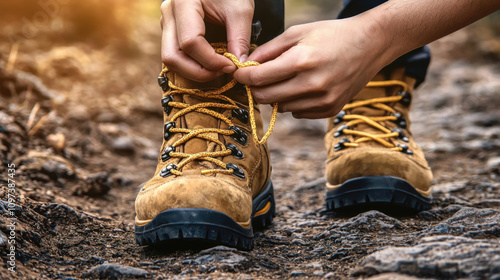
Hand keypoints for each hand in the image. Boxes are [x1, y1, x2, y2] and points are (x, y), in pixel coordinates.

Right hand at [160, 0, 253, 81]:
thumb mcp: (240, 10)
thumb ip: (240, 38)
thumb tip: (240, 67)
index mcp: (183, 2)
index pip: (190, 42)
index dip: (211, 60)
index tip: (232, 66)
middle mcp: (169, 13)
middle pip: (172, 56)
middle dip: (198, 72)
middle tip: (223, 72)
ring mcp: (166, 23)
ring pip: (170, 59)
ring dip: (194, 71)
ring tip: (218, 70)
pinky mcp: (171, 31)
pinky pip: (176, 55)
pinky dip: (192, 65)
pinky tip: (211, 65)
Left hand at [234, 18, 390, 118]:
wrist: (369, 44)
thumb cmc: (330, 34)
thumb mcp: (297, 33)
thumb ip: (268, 50)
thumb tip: (245, 66)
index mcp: (301, 61)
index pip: (259, 78)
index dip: (243, 77)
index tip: (239, 74)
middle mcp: (312, 84)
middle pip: (266, 97)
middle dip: (256, 89)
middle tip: (258, 79)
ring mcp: (323, 100)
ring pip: (280, 107)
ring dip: (276, 95)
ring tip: (286, 79)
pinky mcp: (330, 109)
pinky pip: (298, 113)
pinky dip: (293, 102)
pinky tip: (303, 87)